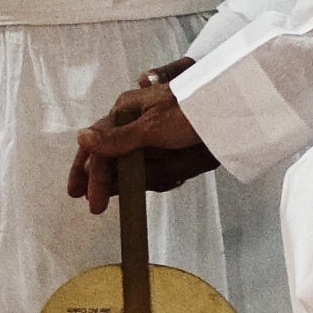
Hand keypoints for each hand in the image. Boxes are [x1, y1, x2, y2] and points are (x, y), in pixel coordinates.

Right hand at [65, 71, 213, 203]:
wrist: (232, 112)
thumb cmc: (190, 111)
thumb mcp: (151, 127)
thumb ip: (117, 138)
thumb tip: (82, 139)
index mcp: (126, 109)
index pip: (98, 143)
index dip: (88, 170)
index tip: (81, 195)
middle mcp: (135, 121)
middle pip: (110, 153)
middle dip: (99, 177)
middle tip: (92, 204)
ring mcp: (152, 134)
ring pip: (126, 161)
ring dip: (117, 180)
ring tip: (105, 198)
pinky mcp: (167, 145)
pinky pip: (147, 165)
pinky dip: (140, 178)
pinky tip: (132, 189)